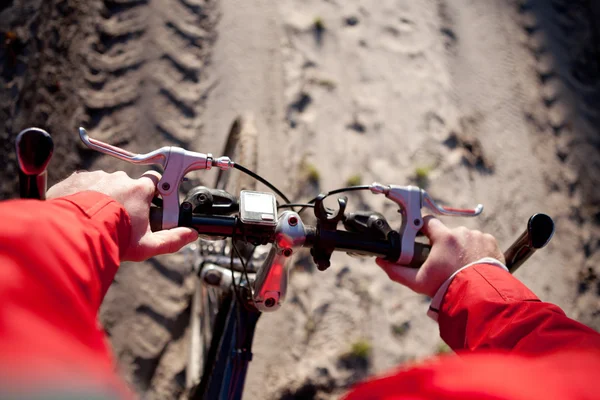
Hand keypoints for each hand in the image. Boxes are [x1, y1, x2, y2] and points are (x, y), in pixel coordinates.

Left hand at [47, 170, 197, 261]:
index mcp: (140, 189)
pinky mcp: (74, 180)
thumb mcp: (147, 244)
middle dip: (125, 198)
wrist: (74, 233)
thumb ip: (172, 239)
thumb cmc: (114, 239)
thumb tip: (191, 234)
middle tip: (120, 219)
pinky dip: (82, 196)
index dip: (154, 192)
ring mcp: (95, 177)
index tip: (151, 203)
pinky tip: (80, 213)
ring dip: (102, 197)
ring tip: (96, 218)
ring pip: (103, 184)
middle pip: (127, 184)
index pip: (154, 181)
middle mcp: (119, 178)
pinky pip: (82, 185)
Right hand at [376, 217, 504, 296]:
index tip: (422, 238)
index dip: (423, 229)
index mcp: (444, 237)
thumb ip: (397, 271)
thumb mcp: (418, 282)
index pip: (428, 221)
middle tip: (443, 262)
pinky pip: (480, 242)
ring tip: (462, 267)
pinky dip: (477, 251)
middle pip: (448, 233)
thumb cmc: (447, 288)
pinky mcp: (491, 243)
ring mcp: (478, 237)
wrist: (480, 297)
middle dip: (445, 245)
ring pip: (465, 238)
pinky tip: (475, 265)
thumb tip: (381, 261)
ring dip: (462, 248)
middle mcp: (462, 232)